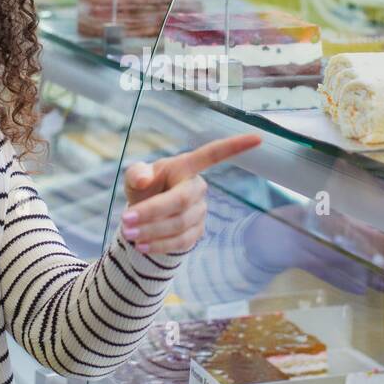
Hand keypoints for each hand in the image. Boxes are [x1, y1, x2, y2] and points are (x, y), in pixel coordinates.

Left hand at [120, 134, 261, 254]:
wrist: (145, 218)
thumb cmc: (145, 188)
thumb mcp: (136, 177)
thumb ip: (136, 174)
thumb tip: (142, 179)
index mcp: (185, 166)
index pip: (212, 154)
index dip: (234, 146)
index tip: (258, 138)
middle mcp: (197, 188)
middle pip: (180, 201)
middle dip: (152, 212)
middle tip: (126, 221)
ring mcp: (199, 211)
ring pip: (178, 224)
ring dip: (151, 232)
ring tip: (128, 235)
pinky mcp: (196, 232)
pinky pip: (181, 241)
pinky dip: (159, 245)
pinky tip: (143, 246)